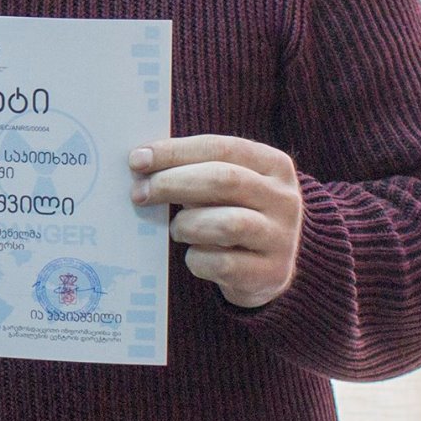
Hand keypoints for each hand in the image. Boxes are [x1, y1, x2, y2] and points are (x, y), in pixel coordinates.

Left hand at [130, 135, 303, 309]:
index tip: (136, 160)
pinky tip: (193, 255)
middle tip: (139, 193)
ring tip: (177, 229)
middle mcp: (284, 199)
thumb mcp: (224, 186)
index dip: (175, 152)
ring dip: (187, 224)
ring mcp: (282, 237)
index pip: (220, 148)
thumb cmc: (232, 213)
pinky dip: (197, 259)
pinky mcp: (271, 273)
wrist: (268, 268)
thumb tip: (141, 164)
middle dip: (172, 183)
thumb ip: (192, 170)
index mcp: (274, 165)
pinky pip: (223, 264)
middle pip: (223, 180)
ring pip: (227, 223)